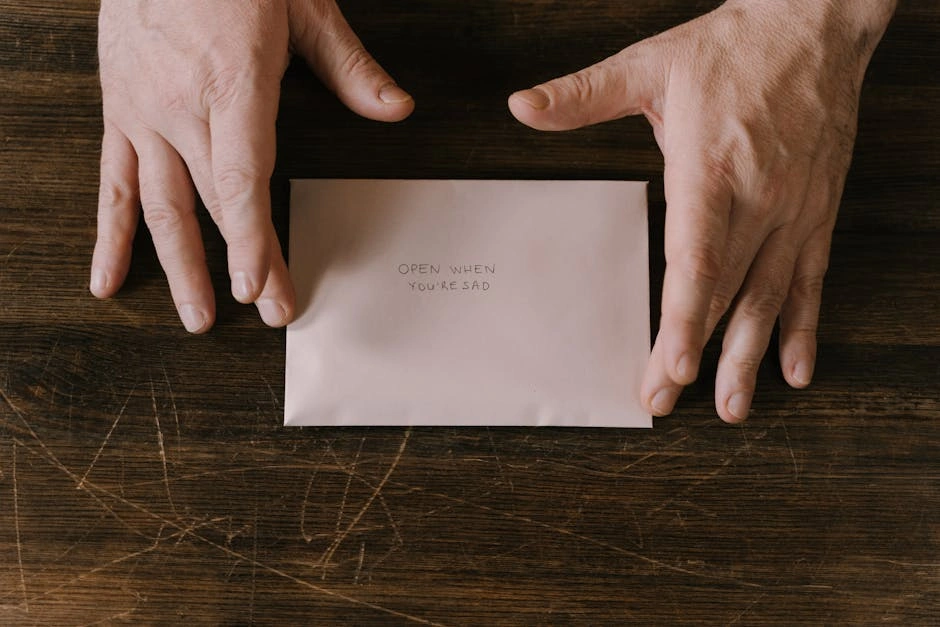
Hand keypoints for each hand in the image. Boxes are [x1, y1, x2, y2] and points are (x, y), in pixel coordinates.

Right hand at [92, 0, 413, 331]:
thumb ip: (348, 65)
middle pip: (211, 203)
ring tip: (194, 319)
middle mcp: (180, 105)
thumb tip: (394, 109)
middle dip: (238, 266)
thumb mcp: (303, 4)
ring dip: (176, 267)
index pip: (241, 181)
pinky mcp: (117, 107)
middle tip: (267, 312)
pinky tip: (108, 277)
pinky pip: (111, 180)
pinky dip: (108, 234)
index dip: (250, 241)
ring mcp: (141, 110)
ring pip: (156, 204)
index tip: (262, 288)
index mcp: (232, 82)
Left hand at [509, 0, 894, 421]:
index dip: (685, 317)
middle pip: (725, 293)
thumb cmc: (731, 49)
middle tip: (666, 402)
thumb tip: (521, 107)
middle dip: (696, 355)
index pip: (696, 258)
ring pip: (771, 299)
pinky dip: (805, 328)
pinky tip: (796, 369)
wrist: (816, 23)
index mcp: (710, 169)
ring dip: (749, 359)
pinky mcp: (818, 212)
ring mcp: (794, 212)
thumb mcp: (650, 63)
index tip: (672, 367)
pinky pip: (813, 280)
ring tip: (731, 409)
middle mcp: (759, 200)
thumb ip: (584, 94)